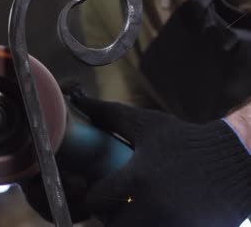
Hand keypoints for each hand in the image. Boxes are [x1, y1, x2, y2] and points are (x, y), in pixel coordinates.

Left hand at [63, 83, 250, 225]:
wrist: (237, 160)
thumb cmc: (187, 141)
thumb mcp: (148, 124)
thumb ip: (110, 114)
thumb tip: (80, 100)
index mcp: (137, 179)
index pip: (94, 201)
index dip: (95, 195)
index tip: (103, 189)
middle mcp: (152, 207)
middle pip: (110, 225)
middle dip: (110, 215)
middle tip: (118, 203)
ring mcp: (171, 226)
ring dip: (130, 223)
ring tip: (138, 208)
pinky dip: (153, 226)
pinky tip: (159, 213)